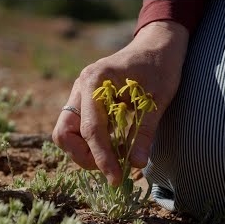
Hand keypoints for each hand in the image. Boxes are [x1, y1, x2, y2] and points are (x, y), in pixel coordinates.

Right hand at [52, 21, 188, 185]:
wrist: (158, 45)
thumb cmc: (160, 66)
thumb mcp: (157, 99)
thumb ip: (145, 132)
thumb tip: (136, 164)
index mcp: (95, 81)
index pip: (91, 129)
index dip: (102, 157)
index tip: (116, 178)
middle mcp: (81, 87)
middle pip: (64, 132)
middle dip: (83, 156)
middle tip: (110, 167)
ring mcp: (81, 93)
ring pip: (66, 132)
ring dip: (85, 151)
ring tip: (113, 158)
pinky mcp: (86, 101)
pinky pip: (78, 127)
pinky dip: (90, 142)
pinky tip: (112, 146)